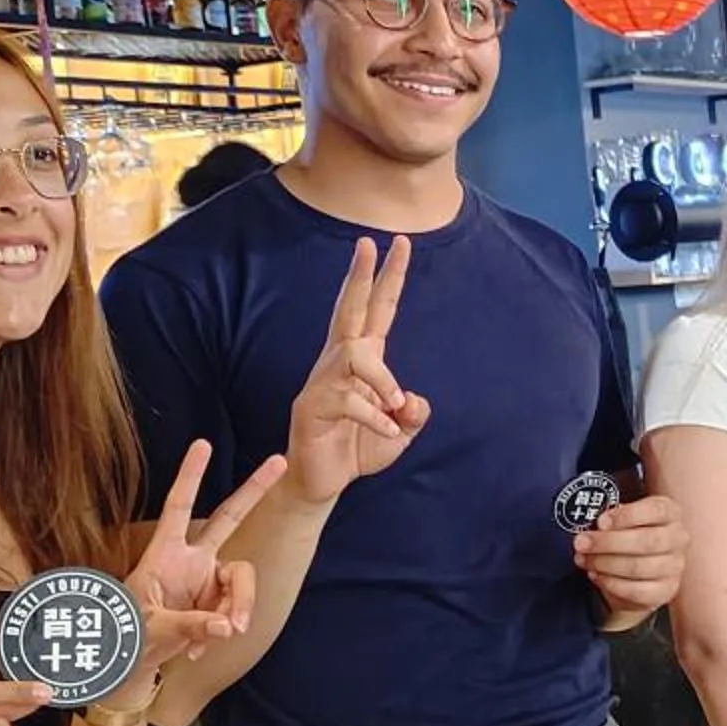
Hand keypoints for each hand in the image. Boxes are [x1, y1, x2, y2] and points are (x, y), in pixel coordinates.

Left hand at [114, 439, 282, 702]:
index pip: (179, 507)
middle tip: (280, 461)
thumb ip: (189, 625)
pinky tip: (197, 650)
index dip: (191, 476)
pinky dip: (224, 629)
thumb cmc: (129, 636)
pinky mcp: (218, 602)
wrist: (129, 663)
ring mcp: (207, 580)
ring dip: (240, 606)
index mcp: (165, 554)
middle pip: (228, 517)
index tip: (203, 444)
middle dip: (254, 490)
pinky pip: (236, 610)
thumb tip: (226, 625)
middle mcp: (191, 560)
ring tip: (225, 632)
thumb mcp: (151, 630)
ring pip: (242, 578)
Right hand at [288, 236, 431, 503]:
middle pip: (349, 309)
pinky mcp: (312, 407)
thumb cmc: (357, 449)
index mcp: (362, 360)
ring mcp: (322, 382)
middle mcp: (339, 362)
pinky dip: (376, 417)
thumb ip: (414, 413)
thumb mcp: (401, 432)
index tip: (398, 243)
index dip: (387, 278)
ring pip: (354, 355)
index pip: (377, 310)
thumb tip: (413, 400)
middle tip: (368, 243)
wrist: (322, 483)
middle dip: (360, 276)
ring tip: (397, 404)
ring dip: (383, 378)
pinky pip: (349, 400)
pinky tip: (388, 432)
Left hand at [578, 490, 688, 618]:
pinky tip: (597, 576)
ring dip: (605, 564)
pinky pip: (636, 590)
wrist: (638, 572)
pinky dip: (611, 584)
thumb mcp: (622, 520)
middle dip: (608, 543)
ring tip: (585, 560)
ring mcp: (675, 566)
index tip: (601, 522)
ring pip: (639, 567)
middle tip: (582, 543)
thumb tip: (599, 526)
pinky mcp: (666, 590)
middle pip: (646, 541)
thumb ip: (613, 519)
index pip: (656, 510)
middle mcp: (678, 538)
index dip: (626, 515)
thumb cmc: (629, 537)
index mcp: (670, 512)